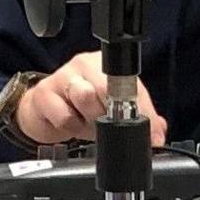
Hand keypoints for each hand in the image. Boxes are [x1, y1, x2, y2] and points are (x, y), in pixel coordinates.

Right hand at [9, 51, 164, 150]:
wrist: (42, 112)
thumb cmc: (78, 108)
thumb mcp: (110, 112)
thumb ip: (137, 119)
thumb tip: (158, 135)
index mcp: (105, 65)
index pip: (130, 84)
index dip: (142, 110)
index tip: (148, 133)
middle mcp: (83, 64)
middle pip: (106, 87)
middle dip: (110, 114)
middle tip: (105, 123)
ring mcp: (62, 77)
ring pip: (85, 97)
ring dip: (89, 119)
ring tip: (86, 122)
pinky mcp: (43, 94)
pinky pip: (64, 116)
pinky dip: (71, 128)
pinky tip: (70, 124)